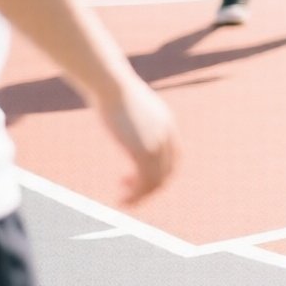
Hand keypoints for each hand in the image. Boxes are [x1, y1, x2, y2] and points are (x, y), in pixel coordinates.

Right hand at [96, 75, 179, 205]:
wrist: (111, 83)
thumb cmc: (113, 88)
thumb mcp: (129, 102)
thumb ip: (132, 113)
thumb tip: (119, 112)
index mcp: (167, 123)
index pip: (174, 157)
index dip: (160, 171)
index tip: (138, 175)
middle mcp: (166, 134)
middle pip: (167, 172)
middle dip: (149, 186)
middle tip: (127, 190)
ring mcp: (156, 143)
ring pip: (156, 181)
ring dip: (140, 196)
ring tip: (123, 201)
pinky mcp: (142, 150)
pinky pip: (144, 182)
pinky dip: (135, 195)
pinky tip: (122, 197)